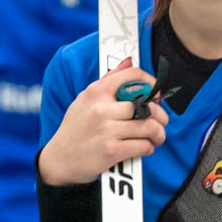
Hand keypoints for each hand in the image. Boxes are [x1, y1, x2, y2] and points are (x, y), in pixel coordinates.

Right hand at [38, 58, 167, 185]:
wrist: (59, 160)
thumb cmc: (76, 129)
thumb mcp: (85, 100)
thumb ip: (108, 81)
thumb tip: (128, 61)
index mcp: (96, 92)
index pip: (132, 76)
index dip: (152, 83)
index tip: (157, 94)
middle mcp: (101, 109)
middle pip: (147, 106)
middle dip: (161, 116)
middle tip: (160, 122)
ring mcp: (106, 130)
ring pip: (150, 127)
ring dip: (159, 134)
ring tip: (156, 137)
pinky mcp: (111, 151)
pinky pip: (144, 146)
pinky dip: (149, 148)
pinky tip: (144, 148)